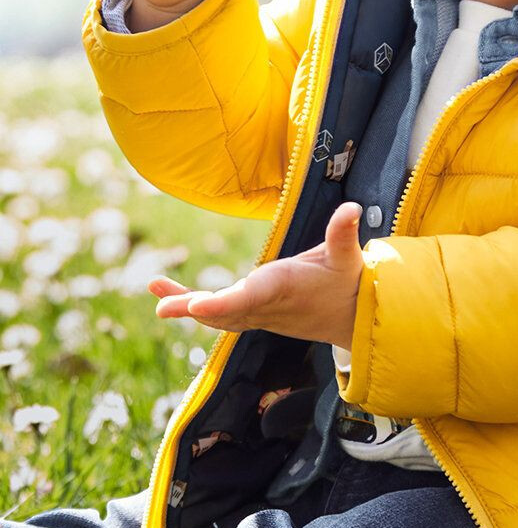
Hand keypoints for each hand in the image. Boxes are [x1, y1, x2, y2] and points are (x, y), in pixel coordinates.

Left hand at [149, 202, 363, 351]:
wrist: (352, 319)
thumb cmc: (348, 283)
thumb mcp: (347, 257)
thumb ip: (343, 232)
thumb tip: (352, 207)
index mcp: (284, 288)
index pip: (251, 297)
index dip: (223, 303)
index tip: (196, 306)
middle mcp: (267, 305)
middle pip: (224, 310)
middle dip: (191, 307)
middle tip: (161, 307)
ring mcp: (259, 314)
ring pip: (218, 314)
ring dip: (185, 304)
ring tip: (155, 289)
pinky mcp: (255, 315)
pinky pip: (221, 315)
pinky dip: (197, 308)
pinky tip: (173, 299)